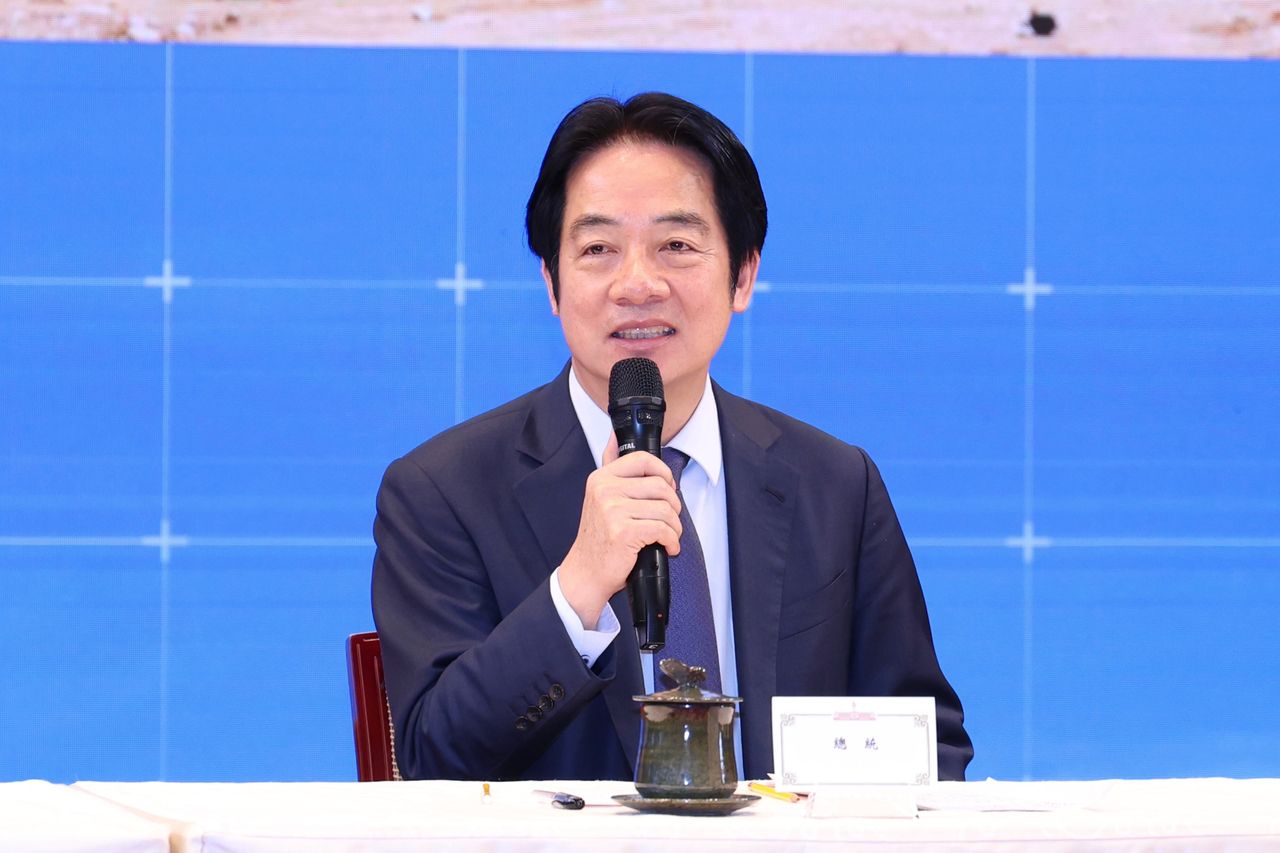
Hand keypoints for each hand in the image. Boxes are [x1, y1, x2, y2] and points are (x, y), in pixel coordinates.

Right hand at [558, 433, 681, 628]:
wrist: (585, 573)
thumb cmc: (599, 538)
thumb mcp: (600, 497)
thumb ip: (610, 466)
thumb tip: (613, 436)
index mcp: (601, 478)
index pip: (643, 460)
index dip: (664, 473)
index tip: (667, 488)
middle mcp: (604, 490)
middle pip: (661, 486)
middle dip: (674, 505)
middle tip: (670, 519)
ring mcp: (612, 510)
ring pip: (665, 509)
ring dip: (675, 526)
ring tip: (668, 535)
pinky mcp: (623, 532)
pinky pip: (663, 529)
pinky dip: (672, 541)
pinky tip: (667, 547)